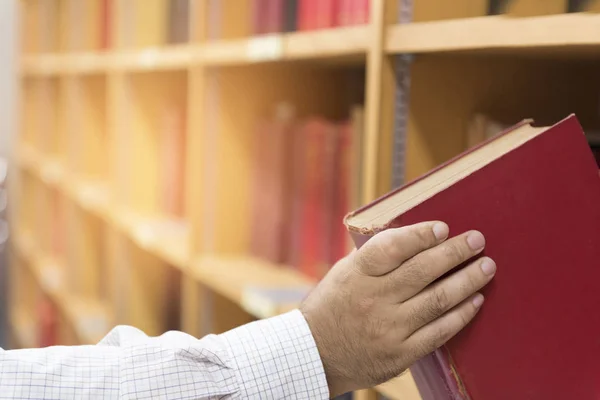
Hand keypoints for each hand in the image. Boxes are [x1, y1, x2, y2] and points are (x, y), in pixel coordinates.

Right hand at [300, 221, 495, 395]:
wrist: (315, 354)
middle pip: (423, 270)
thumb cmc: (331, 305)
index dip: (420, 235)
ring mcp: (388, 328)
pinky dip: (460, 314)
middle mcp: (373, 299)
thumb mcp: (344, 272)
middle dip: (455, 252)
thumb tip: (416, 237)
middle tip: (477, 239)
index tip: (443, 228)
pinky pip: (438, 332)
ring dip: (467, 281)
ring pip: (437, 299)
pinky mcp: (400, 353)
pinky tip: (475, 301)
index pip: (392, 247)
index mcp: (357, 274)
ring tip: (486, 267)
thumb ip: (375, 257)